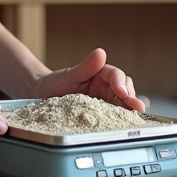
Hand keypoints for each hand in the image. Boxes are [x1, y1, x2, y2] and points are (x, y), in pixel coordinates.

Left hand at [29, 48, 144, 111]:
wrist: (40, 98)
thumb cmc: (54, 83)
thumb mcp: (68, 75)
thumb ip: (85, 66)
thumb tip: (100, 52)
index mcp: (98, 75)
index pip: (115, 75)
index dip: (120, 82)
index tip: (121, 91)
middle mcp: (104, 88)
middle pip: (124, 90)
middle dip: (131, 97)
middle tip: (136, 107)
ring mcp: (103, 102)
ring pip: (122, 103)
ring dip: (129, 109)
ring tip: (135, 116)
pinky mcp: (99, 116)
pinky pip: (113, 117)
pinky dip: (121, 119)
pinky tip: (127, 124)